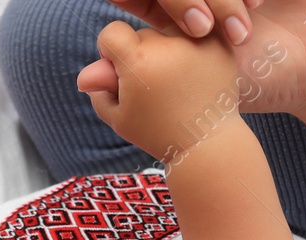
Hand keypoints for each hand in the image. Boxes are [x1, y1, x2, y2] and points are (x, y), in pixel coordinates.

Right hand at [81, 22, 244, 165]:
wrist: (206, 142)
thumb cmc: (157, 133)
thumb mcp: (119, 117)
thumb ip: (98, 90)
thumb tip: (86, 73)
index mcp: (139, 62)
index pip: (112, 33)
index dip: (110, 52)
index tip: (119, 72)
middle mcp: (169, 46)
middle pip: (141, 34)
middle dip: (140, 55)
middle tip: (152, 87)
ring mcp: (198, 42)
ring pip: (168, 31)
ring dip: (166, 50)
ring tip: (174, 83)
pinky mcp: (220, 44)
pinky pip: (194, 34)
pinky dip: (190, 49)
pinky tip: (191, 75)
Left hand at [96, 0, 305, 113]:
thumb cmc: (259, 80)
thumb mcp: (196, 82)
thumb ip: (134, 80)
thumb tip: (82, 78)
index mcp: (180, 7)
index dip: (142, 0)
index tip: (171, 25)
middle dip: (187, 0)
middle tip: (200, 28)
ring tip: (240, 27)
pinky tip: (262, 4)